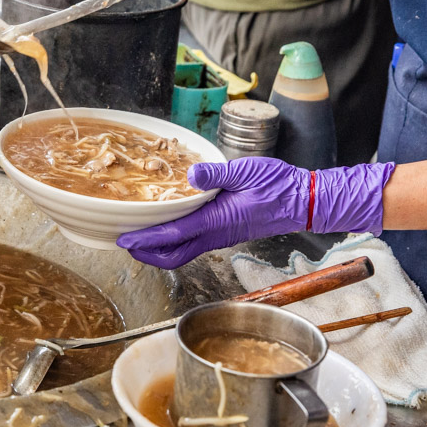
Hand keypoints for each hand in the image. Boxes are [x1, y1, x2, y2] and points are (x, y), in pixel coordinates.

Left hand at [116, 158, 394, 268]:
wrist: (302, 202)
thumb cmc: (278, 186)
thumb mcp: (246, 171)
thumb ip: (216, 174)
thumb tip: (191, 174)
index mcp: (217, 221)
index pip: (173, 235)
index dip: (145, 239)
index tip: (124, 239)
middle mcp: (215, 234)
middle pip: (172, 255)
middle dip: (145, 253)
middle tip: (124, 241)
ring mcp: (220, 237)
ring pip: (182, 252)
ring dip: (157, 249)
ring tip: (138, 235)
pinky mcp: (224, 233)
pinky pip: (193, 244)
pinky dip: (173, 241)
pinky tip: (166, 226)